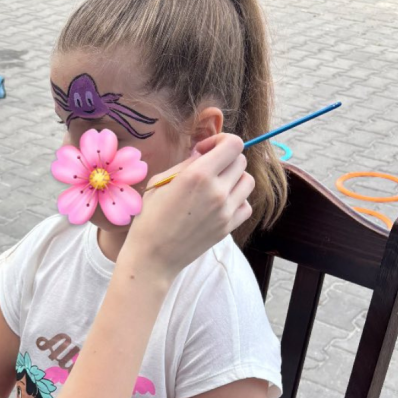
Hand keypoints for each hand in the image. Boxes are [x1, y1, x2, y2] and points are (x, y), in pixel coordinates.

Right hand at [125, 133, 253, 279]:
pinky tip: (219, 204)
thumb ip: (185, 164)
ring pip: (248, 181)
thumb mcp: (159, 182)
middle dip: (225, 159)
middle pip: (241, 160)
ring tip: (215, 186)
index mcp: (197, 175)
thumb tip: (203, 153)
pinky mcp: (228, 227)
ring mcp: (226, 211)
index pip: (233, 144)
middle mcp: (217, 191)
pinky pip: (246, 205)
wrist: (152, 257)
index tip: (206, 150)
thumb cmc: (149, 217)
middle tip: (208, 168)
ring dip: (234, 178)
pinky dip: (237, 200)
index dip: (221, 141)